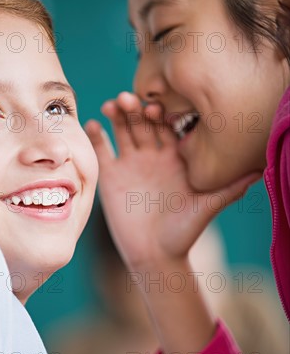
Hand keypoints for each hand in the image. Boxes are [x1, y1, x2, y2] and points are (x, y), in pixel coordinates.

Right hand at [85, 92, 260, 268]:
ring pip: (121, 130)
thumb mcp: (207, 207)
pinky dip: (96, 136)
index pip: (166, 125)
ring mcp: (129, 163)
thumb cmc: (184, 233)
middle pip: (142, 123)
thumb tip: (260, 170)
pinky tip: (94, 125)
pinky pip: (102, 150)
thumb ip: (230, 187)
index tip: (157, 106)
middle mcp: (151, 155)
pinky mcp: (110, 176)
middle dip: (135, 109)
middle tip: (128, 98)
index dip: (160, 114)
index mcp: (174, 157)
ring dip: (116, 115)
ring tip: (111, 105)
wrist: (155, 255)